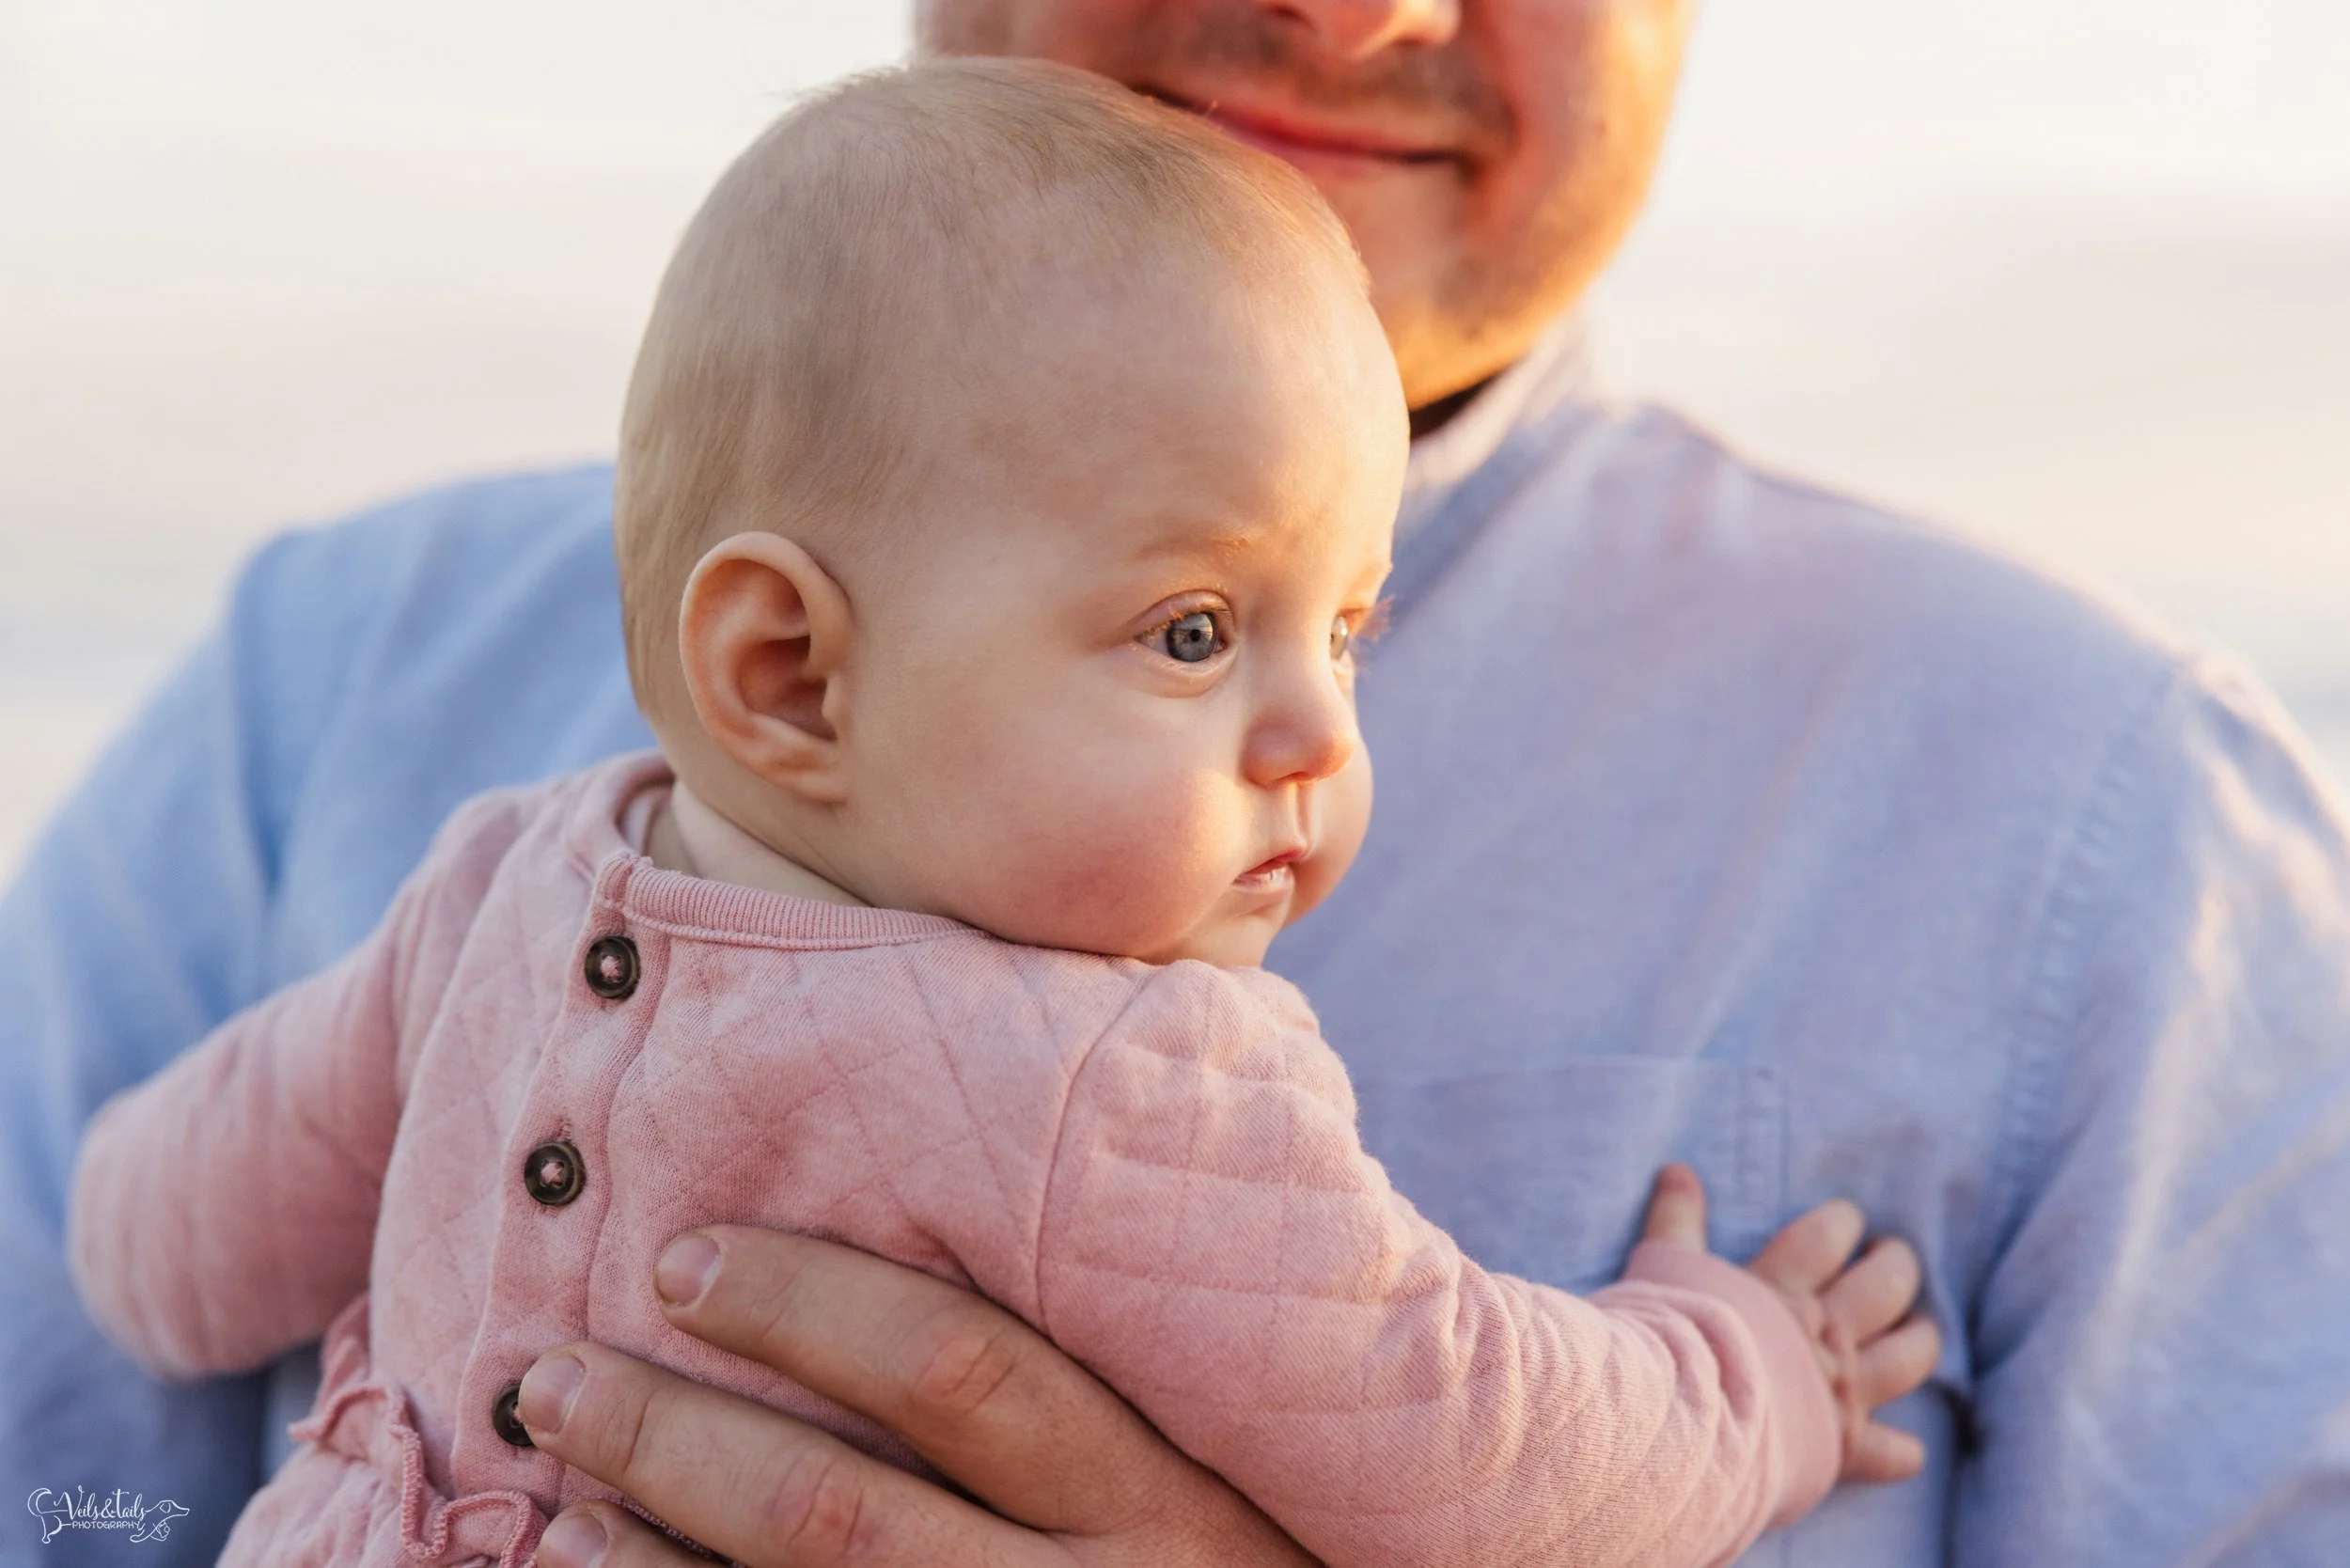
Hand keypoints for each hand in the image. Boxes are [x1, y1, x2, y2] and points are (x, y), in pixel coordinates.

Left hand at [515, 1226, 1316, 1567]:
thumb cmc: (1276, 1541)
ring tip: (554, 1492)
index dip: (811, 1309)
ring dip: (649, 1560)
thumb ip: (1151, 1325)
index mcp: (1167, 1483)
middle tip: (553, 1378)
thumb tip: (1030, 1105)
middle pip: (841, 1515)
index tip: (686, 1260)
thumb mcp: (1249, 1438)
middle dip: (675, 1440)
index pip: (963, 1370)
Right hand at [1641, 1163, 1940, 1482]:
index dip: (1842, 1222)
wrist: (1679, 1416)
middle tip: (1894, 1257)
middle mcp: (1822, 1334)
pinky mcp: (1841, 1445)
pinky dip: (1902, 1452)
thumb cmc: (1667, 1338)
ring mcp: (1838, 1389)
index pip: (1827, 1238)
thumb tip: (1676, 1169)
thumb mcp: (1662, 1265)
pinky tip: (1907, 1451)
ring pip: (1907, 1358)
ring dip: (1920, 1340)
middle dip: (1897, 1266)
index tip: (1848, 1218)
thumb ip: (1676, 1219)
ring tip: (1920, 1329)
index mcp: (1782, 1289)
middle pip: (1885, 1288)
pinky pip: (1891, 1453)